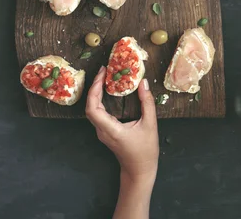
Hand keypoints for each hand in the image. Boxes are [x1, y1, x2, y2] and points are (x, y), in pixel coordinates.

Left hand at [86, 67, 158, 182]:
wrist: (139, 169)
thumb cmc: (145, 150)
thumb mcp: (150, 124)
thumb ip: (147, 103)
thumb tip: (143, 83)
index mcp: (110, 129)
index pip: (93, 108)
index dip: (94, 90)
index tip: (101, 75)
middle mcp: (102, 130)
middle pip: (89, 107)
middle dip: (94, 87)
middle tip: (104, 72)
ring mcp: (102, 132)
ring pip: (92, 110)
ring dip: (96, 93)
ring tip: (105, 78)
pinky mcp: (105, 131)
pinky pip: (98, 113)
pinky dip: (100, 100)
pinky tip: (108, 91)